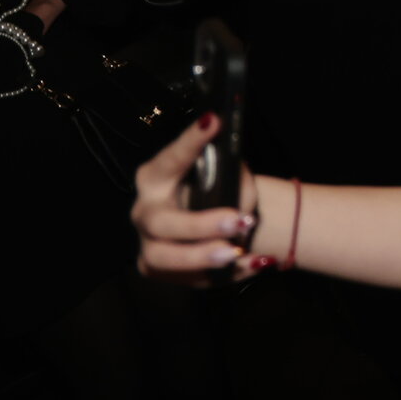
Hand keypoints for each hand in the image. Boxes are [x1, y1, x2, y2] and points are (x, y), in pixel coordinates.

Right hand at [132, 114, 260, 284]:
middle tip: (239, 220)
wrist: (225, 225)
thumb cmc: (221, 192)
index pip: (171, 158)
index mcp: (158, 177)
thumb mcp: (228, 175)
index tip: (214, 120)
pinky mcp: (159, 270)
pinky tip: (254, 262)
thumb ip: (230, 172)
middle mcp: (146, 210)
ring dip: (203, 257)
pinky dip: (225, 273)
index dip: (190, 142)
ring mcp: (148, 242)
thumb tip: (236, 177)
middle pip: (161, 222)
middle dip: (200, 224)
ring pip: (163, 258)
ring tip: (238, 251)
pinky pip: (188, 279)